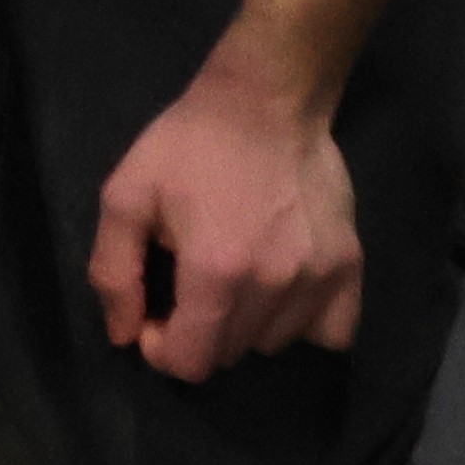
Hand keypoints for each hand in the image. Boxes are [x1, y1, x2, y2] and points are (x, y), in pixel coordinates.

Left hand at [84, 60, 364, 376]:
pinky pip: (332, 332)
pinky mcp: (351, 266)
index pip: (192, 362)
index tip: (155, 314)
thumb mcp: (126, 195)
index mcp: (216, 271)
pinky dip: (303, 324)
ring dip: (246, 326)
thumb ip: (114, 272)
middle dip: (199, 332)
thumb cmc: (189, 145)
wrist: (266, 102)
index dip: (162, 348)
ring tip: (235, 275)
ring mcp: (319, 278)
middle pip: (230, 354)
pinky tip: (281, 291)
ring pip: (274, 343)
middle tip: (190, 284)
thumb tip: (124, 334)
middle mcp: (274, 285)